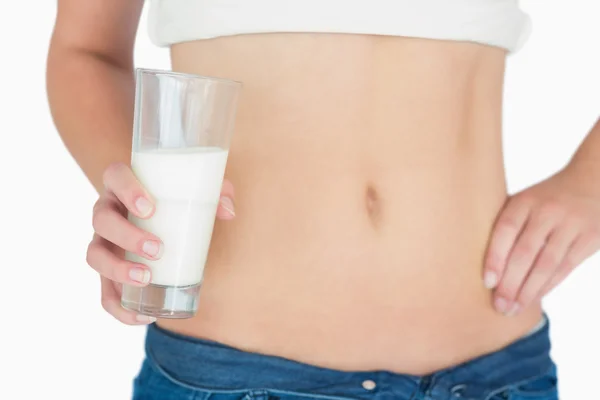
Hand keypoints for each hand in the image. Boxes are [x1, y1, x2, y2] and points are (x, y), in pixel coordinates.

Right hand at [86, 162, 235, 324]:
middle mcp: (107, 210)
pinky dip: (118, 306)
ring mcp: (103, 241)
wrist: (158, 216)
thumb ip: (217, 193)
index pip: (114, 176)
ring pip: (95, 255)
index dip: (127, 190)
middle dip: (127, 236)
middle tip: (158, 249)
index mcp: (123, 184)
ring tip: (146, 279)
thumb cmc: (177, 199)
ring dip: (117, 270)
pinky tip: (143, 315)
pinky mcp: (107, 270)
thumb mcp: (197, 190)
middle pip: (102, 219)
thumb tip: (228, 212)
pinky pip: (103, 291)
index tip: (150, 209)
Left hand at [484, 167, 599, 315]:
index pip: (505, 230)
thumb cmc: (543, 199)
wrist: (591, 182)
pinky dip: (547, 286)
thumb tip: (468, 256)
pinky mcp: (589, 238)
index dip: (495, 257)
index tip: (486, 282)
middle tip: (498, 305)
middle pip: (525, 252)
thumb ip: (503, 222)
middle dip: (510, 283)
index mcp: (525, 201)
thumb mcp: (523, 200)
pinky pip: (565, 268)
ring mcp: (570, 225)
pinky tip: (533, 298)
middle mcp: (548, 212)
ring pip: (547, 265)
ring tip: (512, 308)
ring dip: (528, 291)